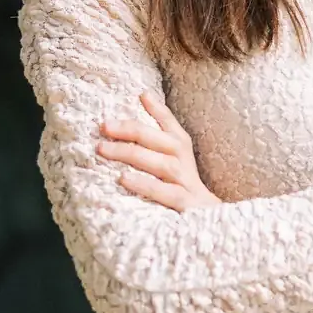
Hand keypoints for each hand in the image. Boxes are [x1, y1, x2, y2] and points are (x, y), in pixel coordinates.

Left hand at [99, 92, 222, 212]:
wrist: (208, 217)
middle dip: (131, 130)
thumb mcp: (173, 156)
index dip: (156, 108)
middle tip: (105, 126)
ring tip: (104, 149)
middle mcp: (184, 160)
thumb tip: (144, 95)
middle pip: (159, 140)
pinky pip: (163, 193)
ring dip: (131, 154)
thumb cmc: (182, 183)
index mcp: (181, 146)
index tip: (139, 95)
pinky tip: (124, 179)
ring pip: (160, 164)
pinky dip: (144, 185)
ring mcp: (185, 182)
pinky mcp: (184, 204)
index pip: (170, 122)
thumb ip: (159, 130)